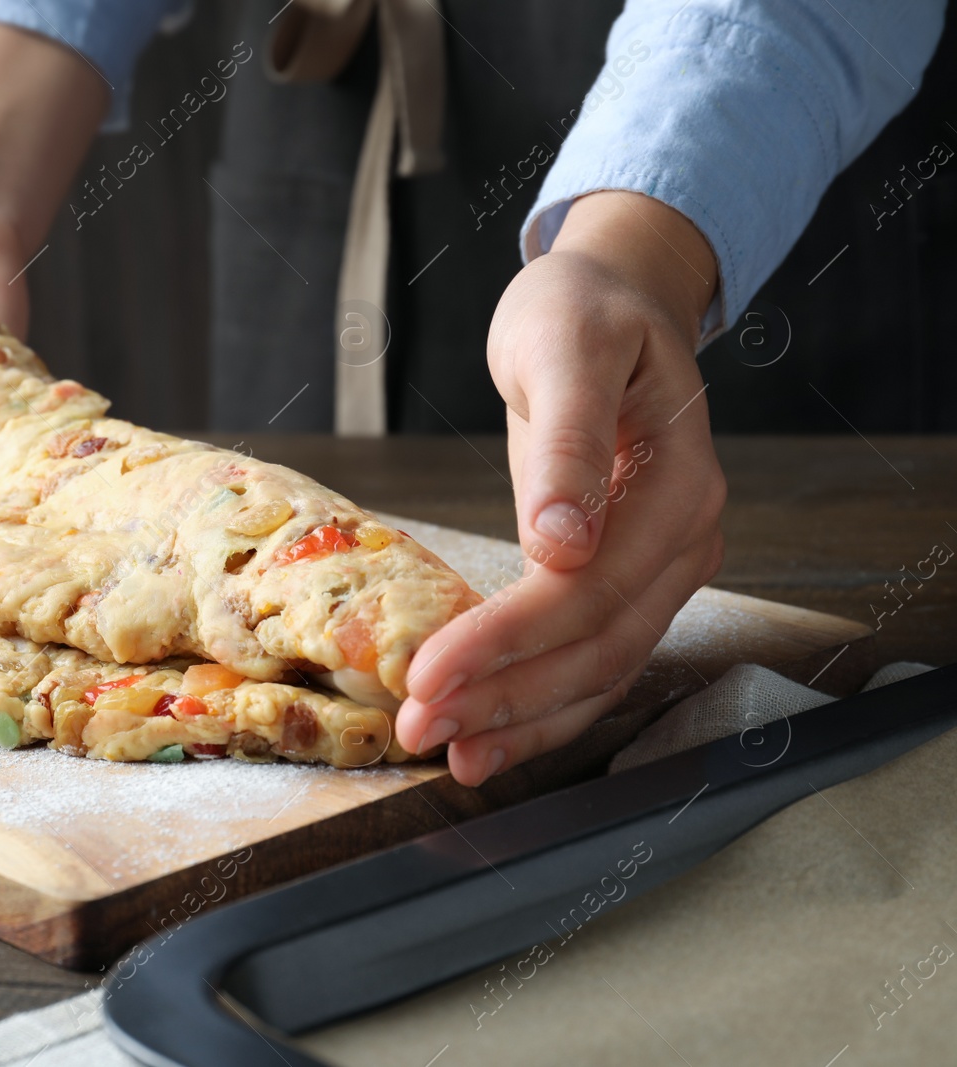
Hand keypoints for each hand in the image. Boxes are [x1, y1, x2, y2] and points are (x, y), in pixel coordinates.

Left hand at [397, 191, 726, 784]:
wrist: (609, 303)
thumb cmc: (581, 314)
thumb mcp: (565, 350)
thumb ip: (568, 442)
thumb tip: (562, 543)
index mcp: (677, 488)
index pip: (588, 591)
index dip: (507, 642)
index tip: (428, 674)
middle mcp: (682, 542)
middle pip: (595, 648)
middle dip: (504, 698)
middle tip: (418, 726)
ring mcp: (660, 569)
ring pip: (596, 671)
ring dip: (519, 719)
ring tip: (446, 752)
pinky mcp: (624, 581)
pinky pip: (588, 660)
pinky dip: (537, 706)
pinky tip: (486, 738)